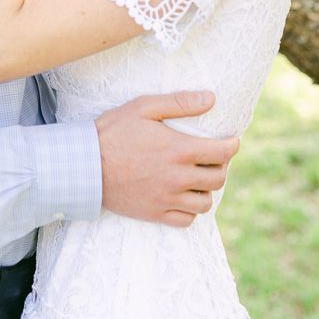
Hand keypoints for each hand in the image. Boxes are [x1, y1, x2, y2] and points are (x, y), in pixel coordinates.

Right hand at [96, 91, 238, 226]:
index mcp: (179, 150)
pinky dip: (191, 210)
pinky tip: (184, 197)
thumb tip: (210, 98)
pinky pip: (186, 220)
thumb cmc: (113, 132)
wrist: (85, 166)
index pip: (222, 153)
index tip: (232, 140)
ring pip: (205, 203)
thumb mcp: (144, 107)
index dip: (232, 145)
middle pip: (218, 178)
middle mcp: (178, 178)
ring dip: (207, 189)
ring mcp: (167, 199)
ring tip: (200, 177)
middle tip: (214, 157)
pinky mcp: (155, 214)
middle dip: (222, 166)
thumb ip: (180, 102)